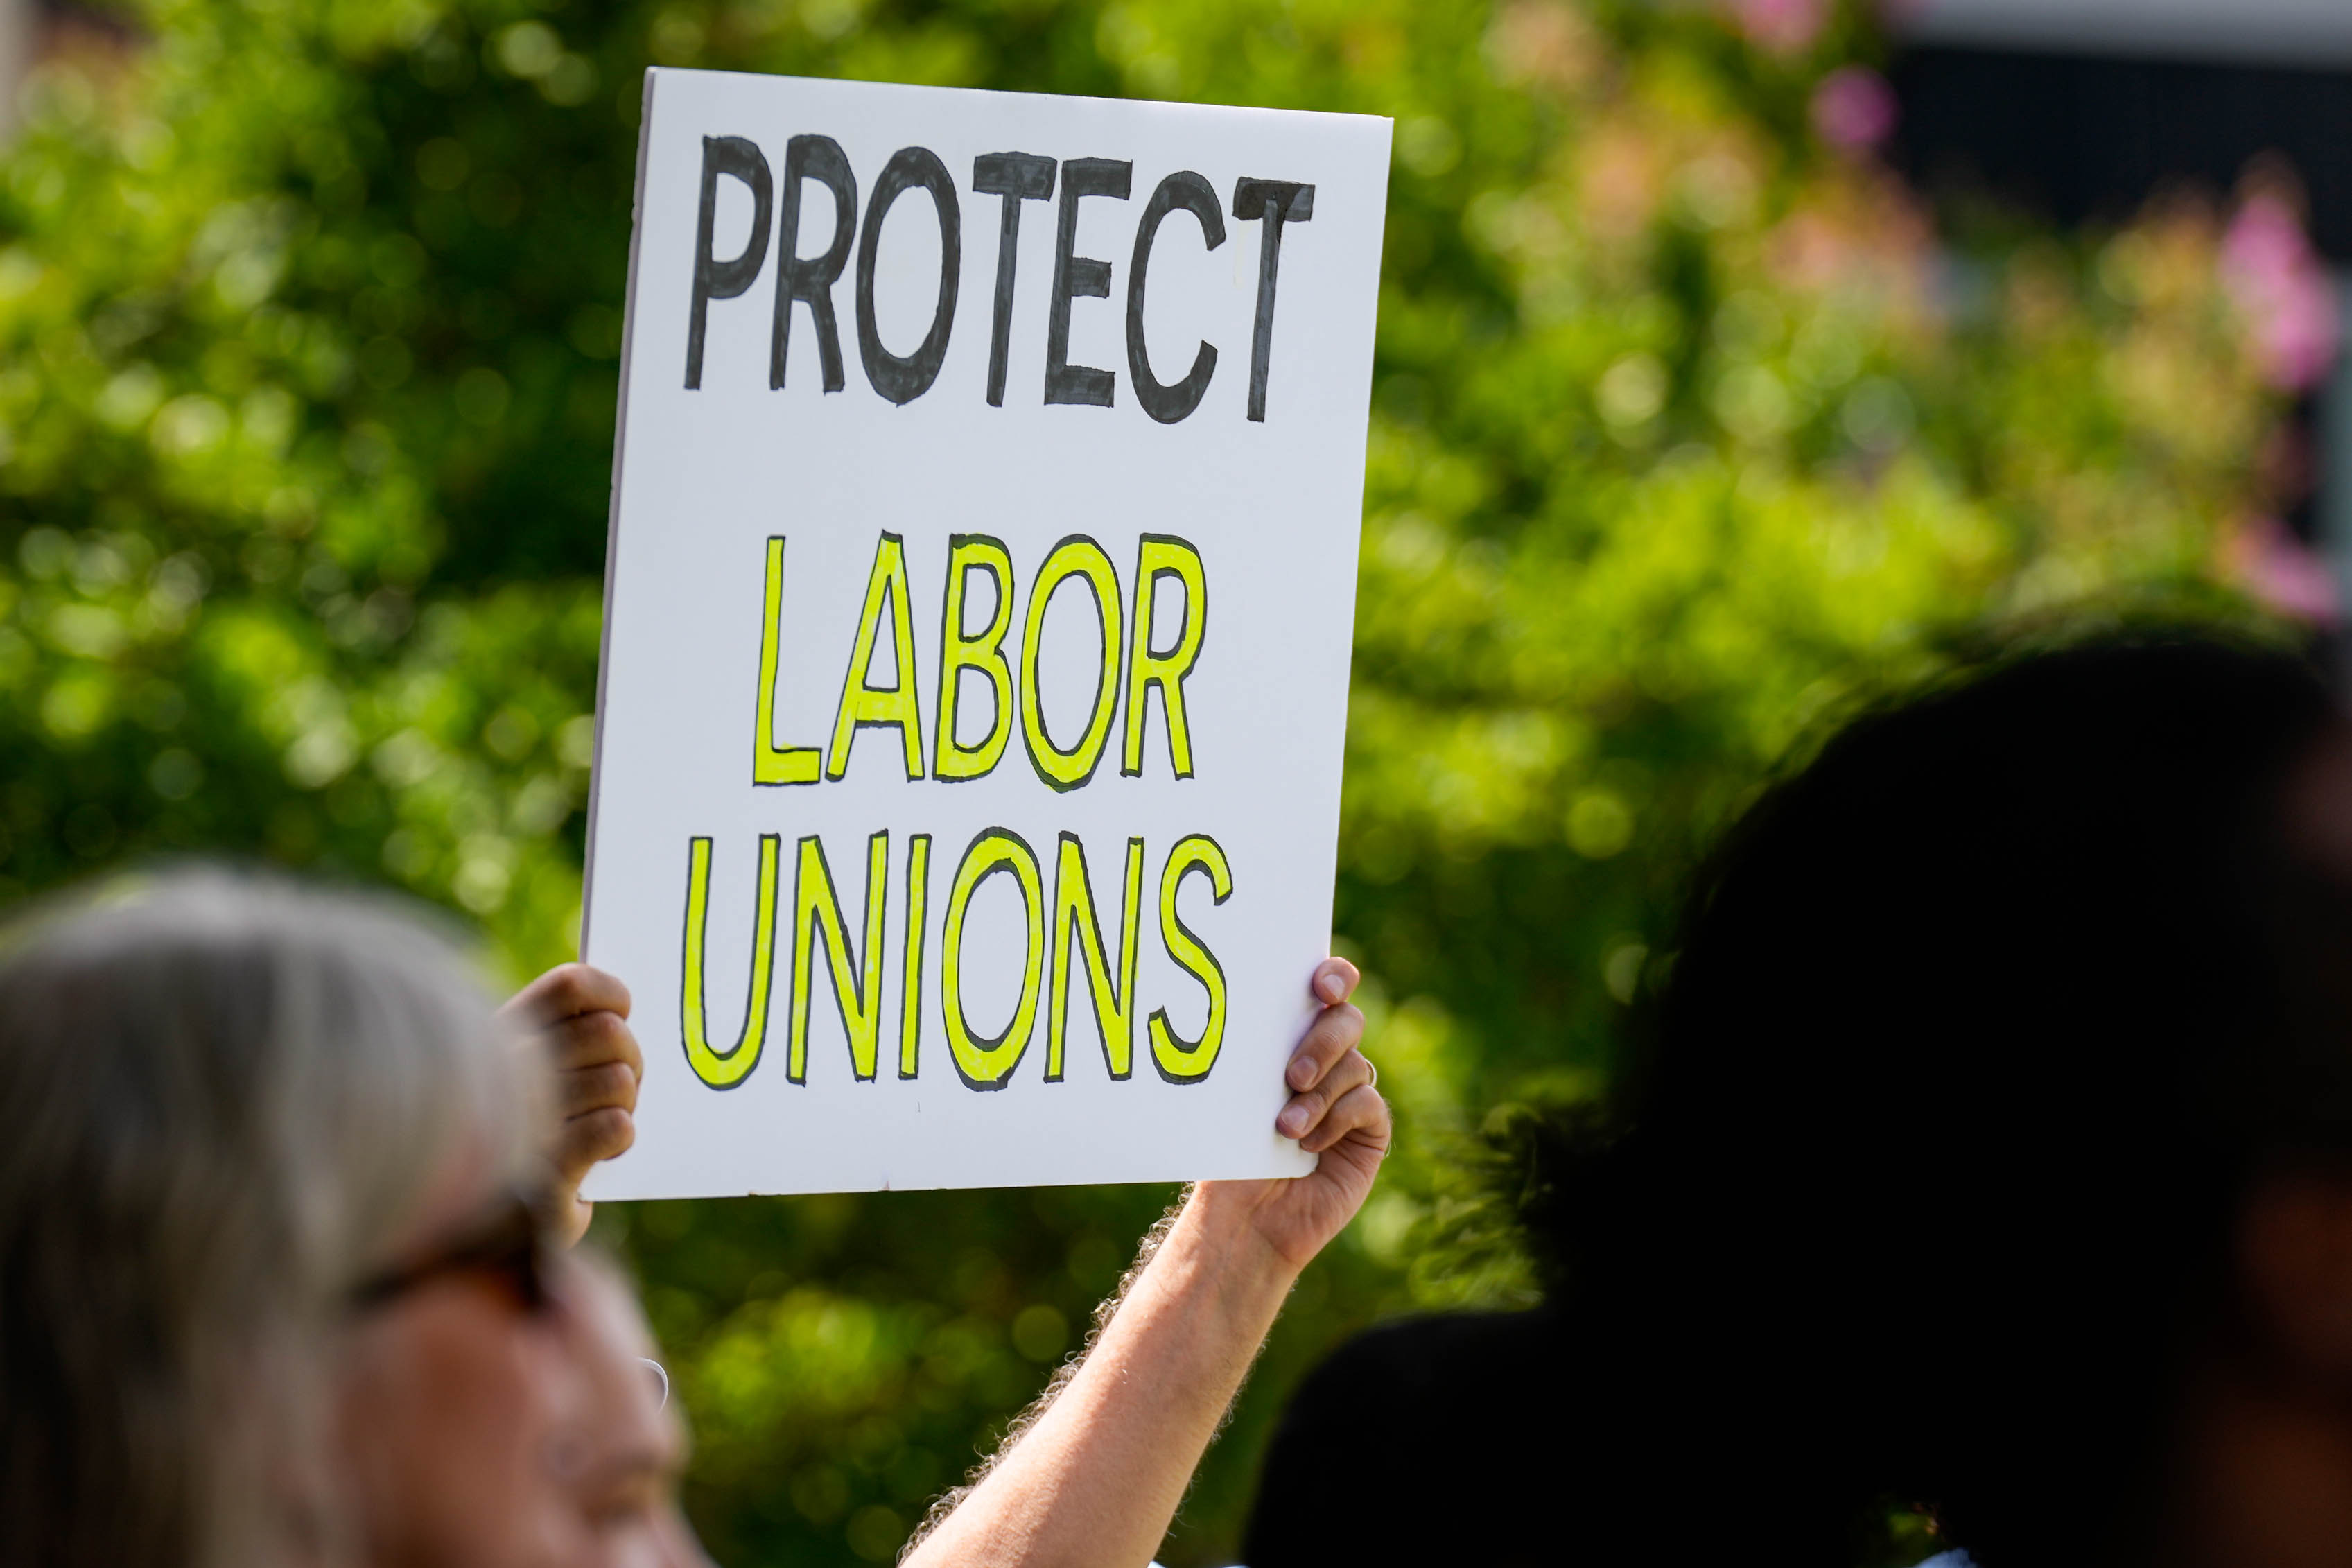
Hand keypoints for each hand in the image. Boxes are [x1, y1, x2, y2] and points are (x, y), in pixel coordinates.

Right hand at [500, 964, 642, 1244]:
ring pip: (618, 1080)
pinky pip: (615, 1127)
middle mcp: (505, 1072)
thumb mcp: (534, 1075)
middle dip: (630, 1059)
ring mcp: (522, 1123)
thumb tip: (622, 1015)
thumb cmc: (522, 1134)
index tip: (621, 1014)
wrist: (491, 1225)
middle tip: (622, 1082)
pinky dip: (620, 1136)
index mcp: (501, 1036)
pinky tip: (602, 1151)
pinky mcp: (543, 1175)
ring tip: (605, 1119)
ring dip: (626, 1102)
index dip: (612, 996)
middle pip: (610, 1033)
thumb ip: (568, 1037)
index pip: (571, 985)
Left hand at [1192, 957, 1388, 1272]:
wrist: (1244, 1216)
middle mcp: (1329, 1059)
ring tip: (1284, 1128)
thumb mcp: (1237, 1094)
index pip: (1327, 987)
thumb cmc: (1230, 1151)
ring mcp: (1352, 1093)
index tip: (1320, 986)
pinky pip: (1367, 1106)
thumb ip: (1257, 1053)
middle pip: (1347, 1021)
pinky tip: (1307, 1145)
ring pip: (1355, 1066)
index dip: (1334, 976)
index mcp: (1293, 1036)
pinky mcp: (1370, 1131)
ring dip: (1318, 1095)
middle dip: (1323, 1041)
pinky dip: (1336, 1120)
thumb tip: (1253, 1007)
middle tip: (1291, 1075)